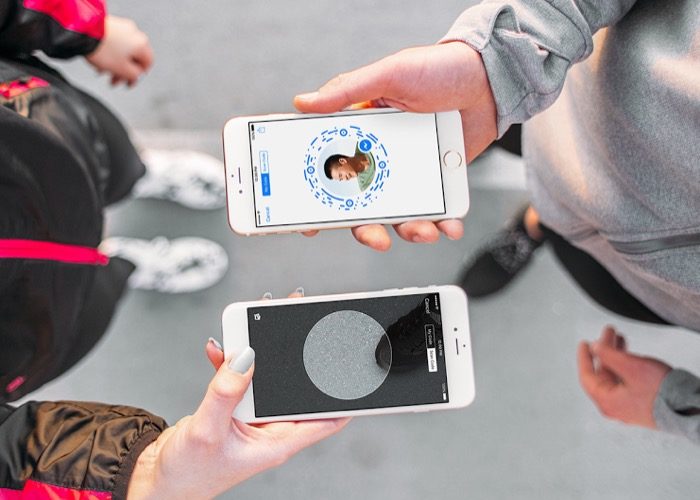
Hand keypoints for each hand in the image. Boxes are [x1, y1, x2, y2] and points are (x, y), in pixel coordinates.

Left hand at [85, 16, 152, 86]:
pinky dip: (109, 53)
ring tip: (103, 71)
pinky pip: (114, 43)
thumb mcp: (122, 70)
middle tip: (114, 80)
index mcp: (142, 44)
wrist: (83, 32)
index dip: (138, 76)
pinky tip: (100, 60)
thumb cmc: (103, 49)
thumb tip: (136, 75)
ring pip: (122, 51)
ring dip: (115, 63)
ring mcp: (122, 27)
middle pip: (134, 57)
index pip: (148, 63)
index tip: (129, 82)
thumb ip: (134, 76)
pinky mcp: (110, 24)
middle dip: (123, 71)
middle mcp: (134, 33)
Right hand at [127, 288, 347, 498]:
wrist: (157, 479)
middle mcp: (269, 429)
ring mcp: (251, 417)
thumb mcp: (207, 431)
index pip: (324, 419)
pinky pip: (239, 378)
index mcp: (277, 442)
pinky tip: (224, 347)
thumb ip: (226, 393)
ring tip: (263, 323)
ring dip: (263, 353)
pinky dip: (231, 361)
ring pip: (267, 378)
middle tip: (302, 324)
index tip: (350, 369)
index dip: (342, 397)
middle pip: (296, 388)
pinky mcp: (232, 408)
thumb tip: (246, 359)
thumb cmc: (187, 474)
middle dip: (300, 357)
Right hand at [294, 42, 496, 250]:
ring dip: (409, 229)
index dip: (317, 197)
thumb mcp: (388, 74)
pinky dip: (443, 223)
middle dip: (367, 228)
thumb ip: (347, 91)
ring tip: (425, 232)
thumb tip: (302, 103)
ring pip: (401, 213)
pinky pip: (437, 209)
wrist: (488, 77)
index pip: (330, 171)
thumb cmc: (437, 68)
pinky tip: (449, 226)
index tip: (309, 223)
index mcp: (361, 135)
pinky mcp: (439, 180)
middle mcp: (381, 158)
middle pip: (363, 204)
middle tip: (376, 237)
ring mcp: (410, 172)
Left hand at [577, 326, 671, 428]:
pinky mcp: (640, 403)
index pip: (587, 376)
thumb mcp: (630, 367)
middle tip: (609, 332)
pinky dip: (625, 365)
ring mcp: (627, 405)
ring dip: (616, 355)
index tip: (584, 343)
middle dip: (605, 350)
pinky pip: (626, 380)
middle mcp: (614, 406)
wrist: (689, 408)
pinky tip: (630, 353)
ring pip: (615, 375)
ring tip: (620, 338)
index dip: (584, 357)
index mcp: (607, 401)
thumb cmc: (661, 392)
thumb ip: (609, 355)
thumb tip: (594, 347)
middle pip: (602, 373)